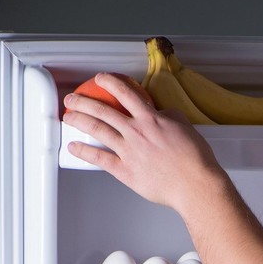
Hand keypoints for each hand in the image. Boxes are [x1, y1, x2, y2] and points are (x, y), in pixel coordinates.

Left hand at [61, 73, 225, 214]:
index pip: (125, 93)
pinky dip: (84, 151)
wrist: (194, 185)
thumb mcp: (186, 128)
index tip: (100, 78)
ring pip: (97, 130)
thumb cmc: (195, 160)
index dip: (110, 82)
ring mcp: (128, 151)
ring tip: (68, 117)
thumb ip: (169, 117)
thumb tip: (162, 113)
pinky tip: (75, 148)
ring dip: (78, 121)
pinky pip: (99, 158)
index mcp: (151, 119)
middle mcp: (135, 132)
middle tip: (73, 99)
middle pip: (102, 110)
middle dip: (83, 101)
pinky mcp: (125, 170)